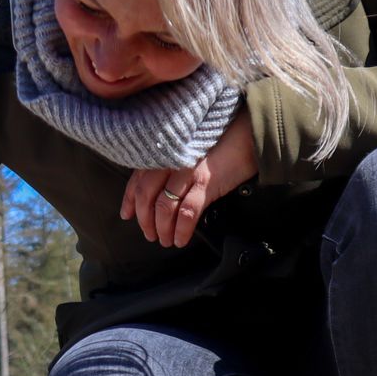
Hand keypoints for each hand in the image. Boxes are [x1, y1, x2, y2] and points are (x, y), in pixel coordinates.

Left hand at [119, 105, 257, 246]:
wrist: (249, 135)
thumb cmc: (221, 143)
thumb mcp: (189, 150)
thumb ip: (171, 165)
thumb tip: (159, 192)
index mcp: (164, 152)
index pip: (137, 179)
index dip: (129, 200)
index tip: (127, 215)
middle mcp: (171, 160)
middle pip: (146, 195)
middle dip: (145, 220)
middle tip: (150, 234)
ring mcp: (187, 171)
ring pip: (164, 206)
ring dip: (162, 228)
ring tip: (165, 240)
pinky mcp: (206, 182)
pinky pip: (187, 212)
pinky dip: (181, 229)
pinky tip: (181, 239)